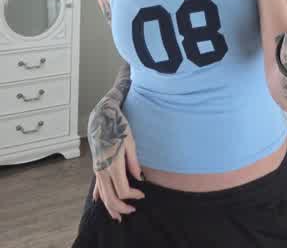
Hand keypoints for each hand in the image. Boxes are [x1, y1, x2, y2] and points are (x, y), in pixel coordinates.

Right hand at [88, 99, 144, 221]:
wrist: (102, 118)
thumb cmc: (118, 128)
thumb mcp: (130, 142)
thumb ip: (133, 162)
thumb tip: (139, 178)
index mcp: (113, 165)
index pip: (123, 189)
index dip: (133, 195)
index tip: (142, 194)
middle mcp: (103, 170)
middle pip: (110, 197)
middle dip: (121, 208)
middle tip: (133, 210)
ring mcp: (98, 170)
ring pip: (102, 195)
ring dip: (109, 207)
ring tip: (118, 216)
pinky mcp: (96, 167)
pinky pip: (97, 186)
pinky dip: (99, 196)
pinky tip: (99, 201)